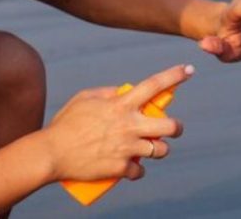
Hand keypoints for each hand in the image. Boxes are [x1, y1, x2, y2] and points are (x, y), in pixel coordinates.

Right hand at [42, 65, 190, 182]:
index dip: (173, 76)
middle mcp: (128, 126)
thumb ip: (108, 92)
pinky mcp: (120, 168)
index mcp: (121, 105)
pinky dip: (137, 170)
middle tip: (171, 128)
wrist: (52, 154)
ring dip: (159, 150)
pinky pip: (140, 170)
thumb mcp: (85, 98)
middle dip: (176, 127)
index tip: (188, 70)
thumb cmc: (66, 123)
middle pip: (169, 126)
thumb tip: (124, 91)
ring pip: (160, 151)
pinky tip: (133, 168)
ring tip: (151, 148)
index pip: (153, 85)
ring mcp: (126, 148)